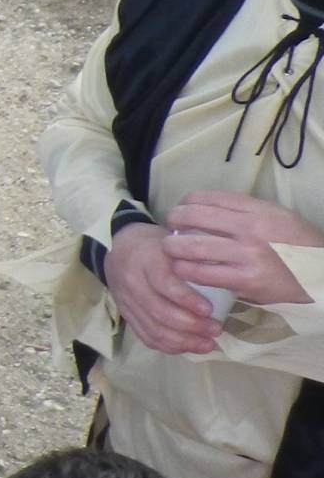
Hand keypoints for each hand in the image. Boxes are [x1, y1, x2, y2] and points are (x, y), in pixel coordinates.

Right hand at [104, 222, 225, 354]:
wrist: (120, 248)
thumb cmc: (157, 246)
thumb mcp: (175, 242)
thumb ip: (195, 259)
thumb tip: (228, 280)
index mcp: (147, 261)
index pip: (165, 283)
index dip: (187, 299)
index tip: (210, 310)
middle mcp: (133, 282)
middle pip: (159, 311)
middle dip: (191, 325)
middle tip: (216, 329)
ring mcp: (127, 301)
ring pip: (153, 329)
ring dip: (183, 341)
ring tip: (208, 344)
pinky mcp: (126, 315)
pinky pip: (146, 336)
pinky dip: (169, 346)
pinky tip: (188, 347)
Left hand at [166, 191, 321, 307]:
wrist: (321, 273)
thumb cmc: (295, 244)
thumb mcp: (276, 216)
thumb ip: (244, 210)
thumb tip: (205, 208)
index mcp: (257, 209)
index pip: (207, 198)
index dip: (185, 204)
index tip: (181, 211)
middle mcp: (251, 228)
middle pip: (193, 217)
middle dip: (173, 222)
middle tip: (169, 230)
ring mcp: (248, 255)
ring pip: (192, 247)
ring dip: (173, 248)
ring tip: (170, 250)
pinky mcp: (245, 280)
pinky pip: (203, 274)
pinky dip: (186, 271)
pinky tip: (182, 270)